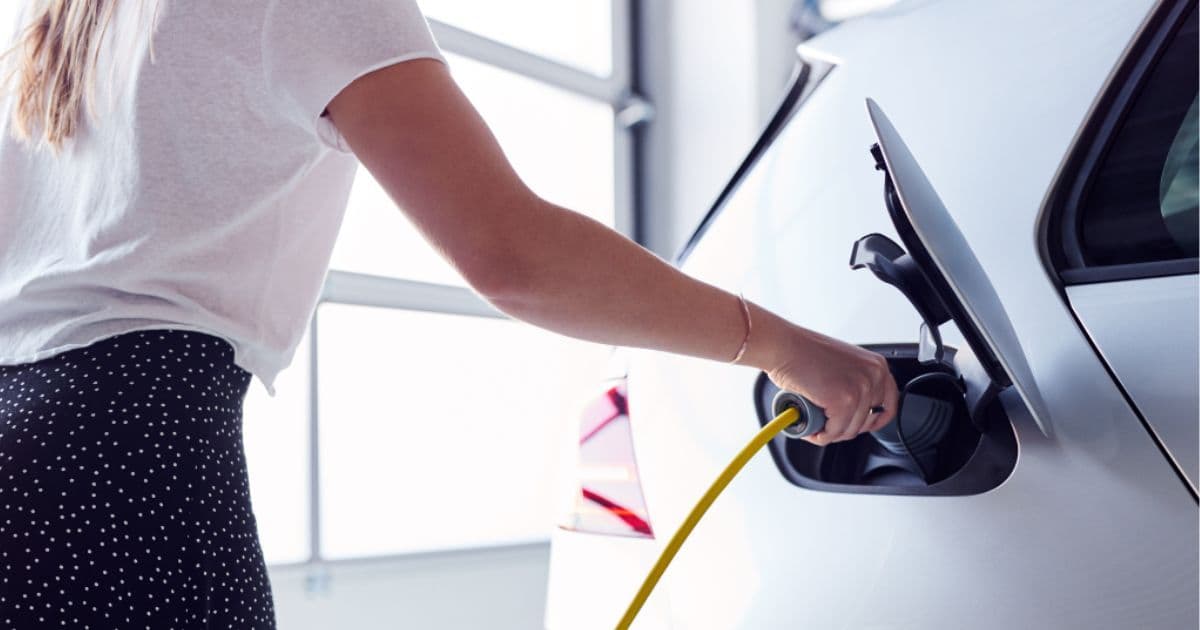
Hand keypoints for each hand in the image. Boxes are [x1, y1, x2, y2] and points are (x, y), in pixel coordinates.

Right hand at [764, 325, 898, 445]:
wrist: (782, 346)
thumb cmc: (802, 352)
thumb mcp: (842, 364)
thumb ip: (854, 382)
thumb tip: (855, 409)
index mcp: (876, 366)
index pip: (889, 405)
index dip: (873, 421)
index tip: (860, 426)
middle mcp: (874, 376)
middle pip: (867, 421)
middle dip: (845, 428)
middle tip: (827, 425)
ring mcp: (860, 388)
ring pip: (849, 430)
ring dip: (830, 433)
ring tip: (815, 425)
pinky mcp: (843, 401)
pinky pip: (834, 432)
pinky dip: (820, 435)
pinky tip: (810, 428)